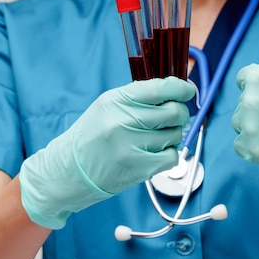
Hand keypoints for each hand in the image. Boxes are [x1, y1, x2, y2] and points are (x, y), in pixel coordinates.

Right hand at [20, 77, 194, 228]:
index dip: (181, 87)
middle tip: (173, 116)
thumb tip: (177, 90)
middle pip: (174, 112)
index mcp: (117, 101)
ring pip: (175, 134)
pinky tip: (154, 152)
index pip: (159, 88)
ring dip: (172, 134)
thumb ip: (140, 96)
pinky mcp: (139, 168)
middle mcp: (124, 122)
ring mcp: (132, 147)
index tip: (188, 90)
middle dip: (180, 113)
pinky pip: (172, 156)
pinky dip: (168, 153)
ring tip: (154, 137)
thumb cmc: (93, 134)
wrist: (70, 170)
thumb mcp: (109, 105)